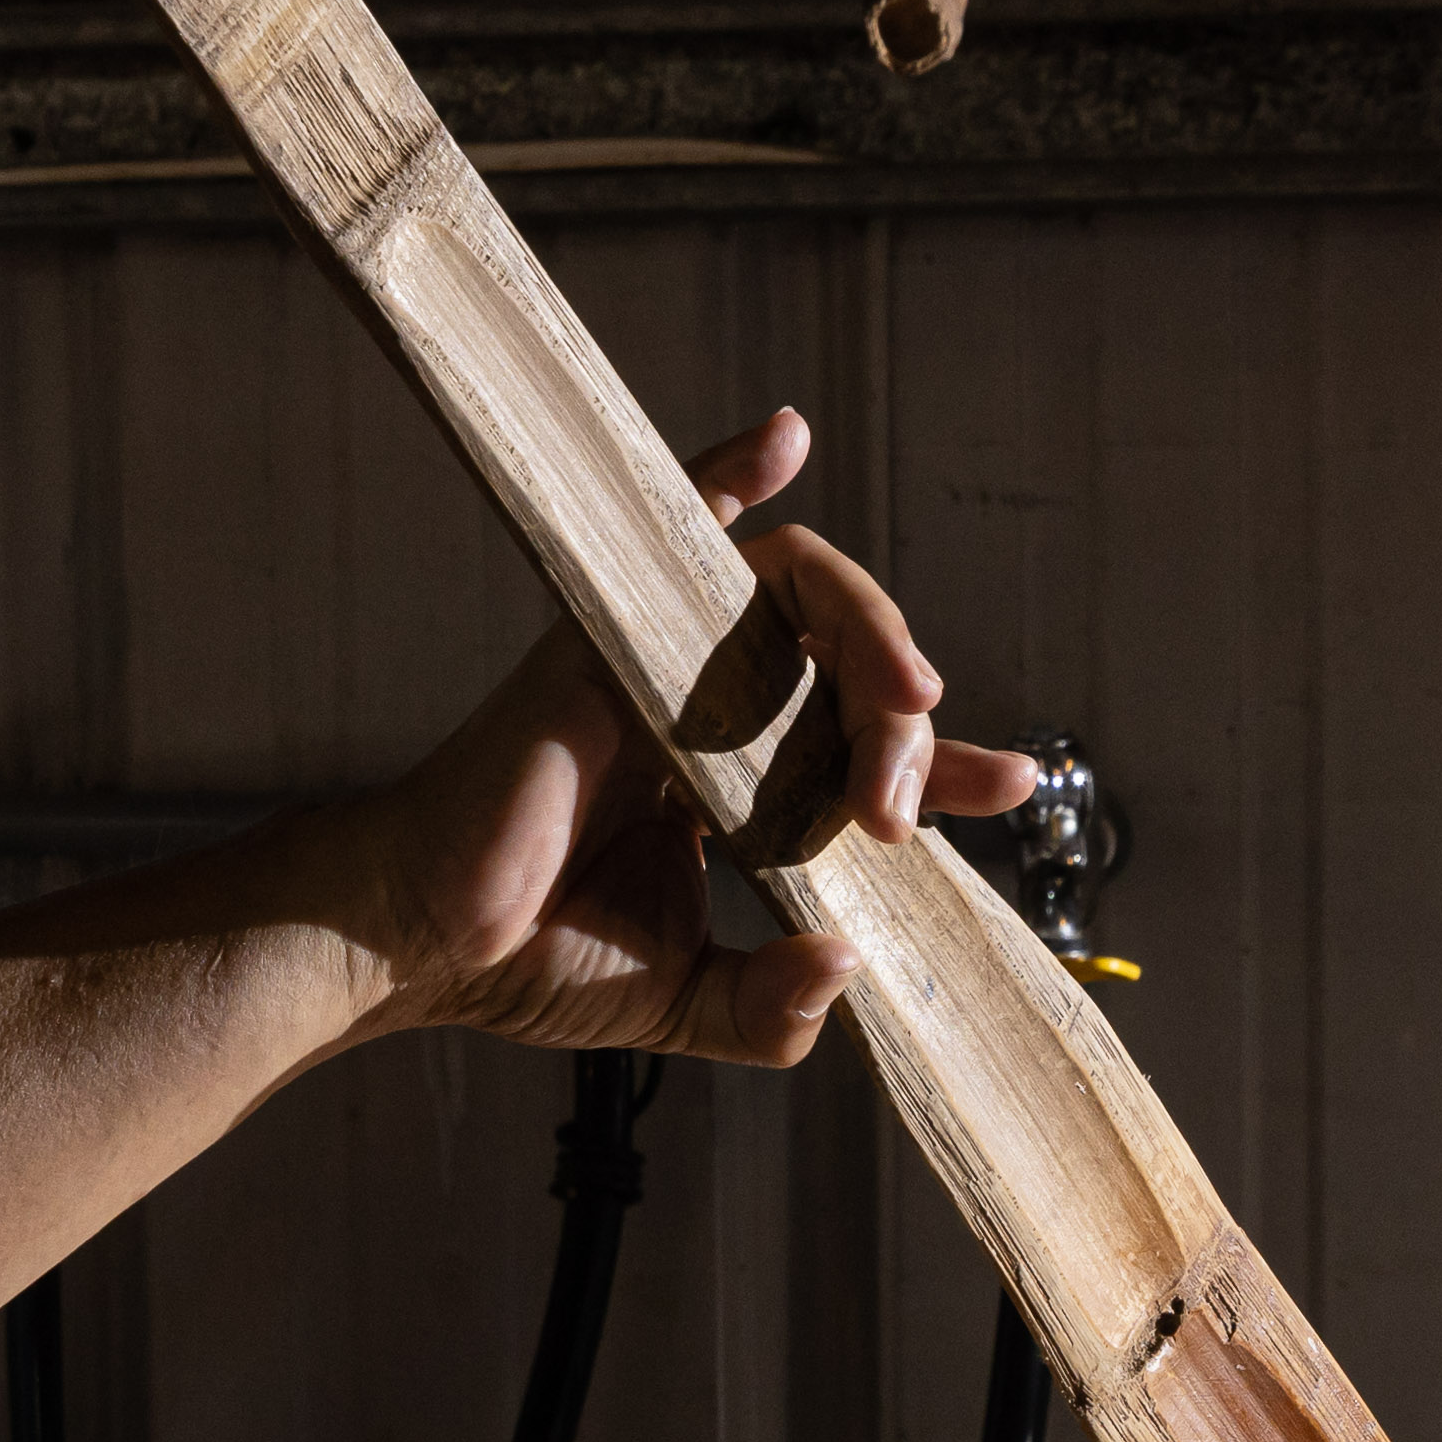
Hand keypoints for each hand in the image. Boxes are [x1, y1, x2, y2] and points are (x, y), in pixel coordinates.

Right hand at [335, 409, 1038, 1062]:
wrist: (429, 944)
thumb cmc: (536, 962)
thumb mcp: (690, 1003)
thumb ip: (772, 1005)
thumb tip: (848, 970)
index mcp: (745, 790)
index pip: (867, 755)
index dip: (948, 765)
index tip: (1011, 782)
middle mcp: (718, 713)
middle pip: (853, 674)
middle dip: (909, 734)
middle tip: (904, 811)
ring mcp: (667, 661)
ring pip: (803, 600)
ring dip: (873, 639)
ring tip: (911, 703)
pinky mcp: (613, 631)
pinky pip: (677, 524)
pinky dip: (728, 471)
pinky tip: (784, 435)